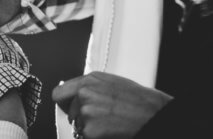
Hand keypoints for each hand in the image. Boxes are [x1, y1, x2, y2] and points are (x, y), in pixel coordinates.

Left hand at [51, 71, 171, 138]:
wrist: (152, 115)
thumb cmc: (138, 100)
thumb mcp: (111, 83)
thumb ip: (91, 87)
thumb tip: (76, 93)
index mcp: (89, 80)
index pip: (59, 93)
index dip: (64, 103)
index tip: (69, 107)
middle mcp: (84, 94)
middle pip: (69, 112)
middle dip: (80, 117)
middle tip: (99, 119)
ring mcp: (86, 112)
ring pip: (78, 126)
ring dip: (89, 128)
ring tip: (109, 124)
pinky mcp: (89, 130)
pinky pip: (85, 136)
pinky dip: (96, 136)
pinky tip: (110, 131)